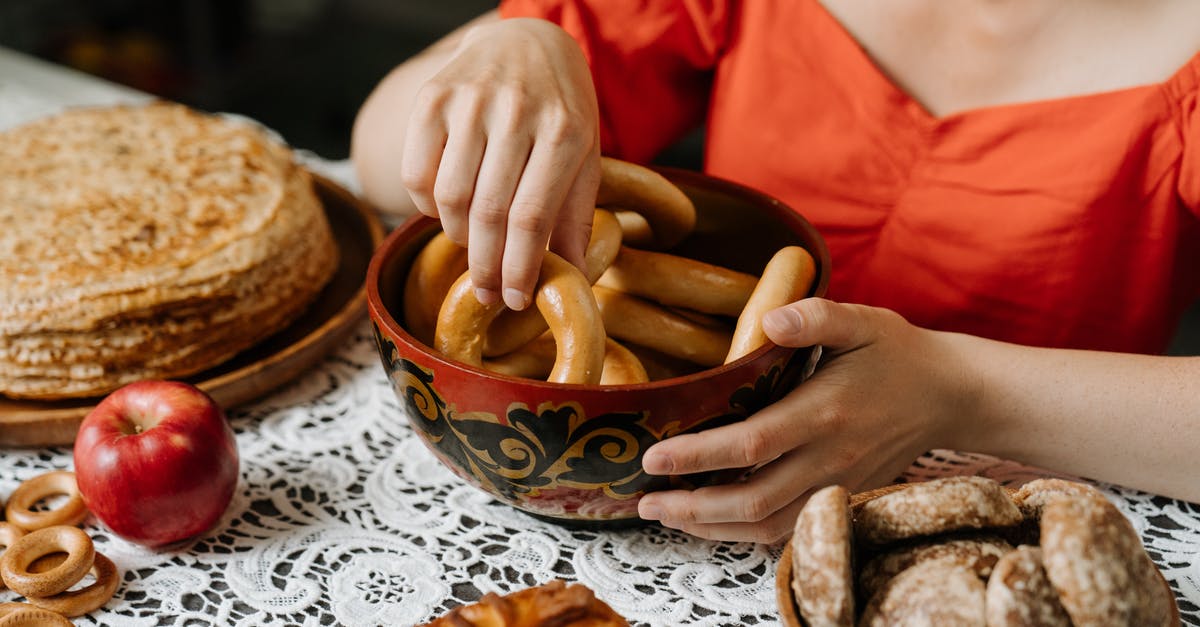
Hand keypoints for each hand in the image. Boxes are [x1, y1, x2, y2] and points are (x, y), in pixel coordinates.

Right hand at [402, 18, 600, 310]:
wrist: (527, 43)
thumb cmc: (560, 113)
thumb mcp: (584, 159)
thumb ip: (575, 220)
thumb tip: (573, 284)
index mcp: (564, 133)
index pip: (532, 219)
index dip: (518, 269)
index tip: (513, 301)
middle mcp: (516, 113)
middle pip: (489, 213)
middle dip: (485, 267)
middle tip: (485, 294)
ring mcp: (471, 102)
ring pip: (449, 197)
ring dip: (458, 236)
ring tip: (473, 244)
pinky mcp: (432, 96)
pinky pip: (416, 172)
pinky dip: (425, 205)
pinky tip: (447, 209)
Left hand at [636, 298, 970, 542]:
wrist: (950, 396)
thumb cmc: (896, 353)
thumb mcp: (862, 321)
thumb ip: (816, 316)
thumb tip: (770, 319)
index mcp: (824, 412)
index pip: (751, 444)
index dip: (698, 456)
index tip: (652, 457)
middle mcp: (829, 458)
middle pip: (752, 499)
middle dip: (691, 506)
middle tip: (643, 502)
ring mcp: (836, 486)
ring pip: (767, 526)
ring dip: (711, 528)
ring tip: (666, 516)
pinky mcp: (841, 499)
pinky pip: (788, 530)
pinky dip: (744, 534)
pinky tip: (710, 523)